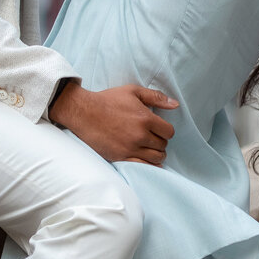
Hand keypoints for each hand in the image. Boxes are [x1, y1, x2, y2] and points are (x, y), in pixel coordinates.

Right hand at [50, 81, 178, 164]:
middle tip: (152, 139)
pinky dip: (148, 166)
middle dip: (160, 142)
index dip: (165, 131)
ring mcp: (130, 148)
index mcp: (145, 118)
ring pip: (156, 158)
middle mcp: (140, 135)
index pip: (169, 132)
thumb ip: (155, 97)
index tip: (158, 130)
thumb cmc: (108, 100)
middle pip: (163, 146)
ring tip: (149, 149)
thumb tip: (175, 104)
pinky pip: (143, 167)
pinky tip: (146, 161)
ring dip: (156, 154)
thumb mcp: (132, 91)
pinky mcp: (120, 157)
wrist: (83, 112)